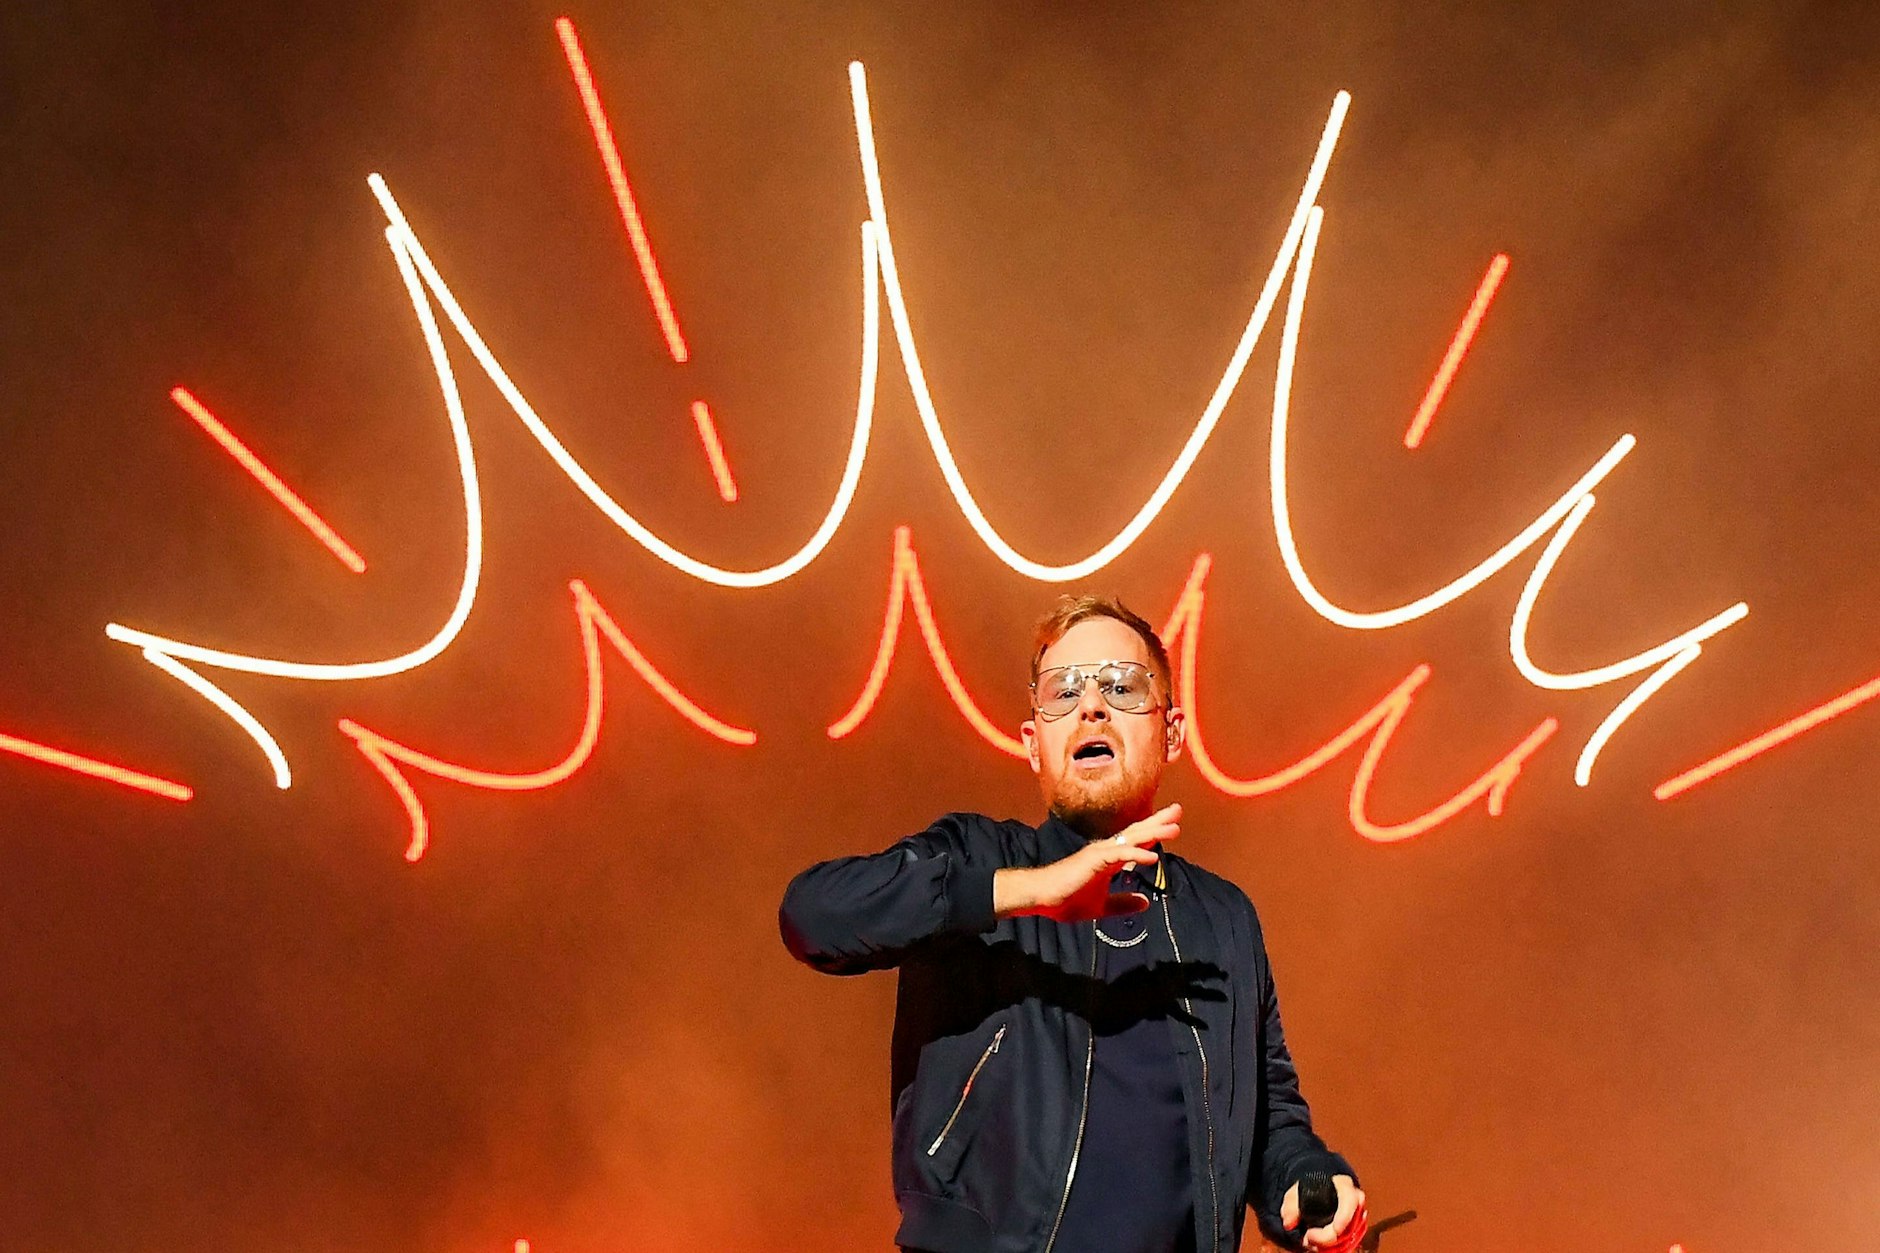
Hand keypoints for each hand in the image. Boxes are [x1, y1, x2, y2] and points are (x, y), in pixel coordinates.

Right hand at [994, 804, 1180, 921]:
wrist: (1042, 897)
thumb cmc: (1066, 899)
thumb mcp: (1101, 906)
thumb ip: (1123, 903)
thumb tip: (1146, 902)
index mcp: (1109, 859)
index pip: (1135, 841)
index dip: (1154, 832)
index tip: (1172, 824)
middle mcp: (1106, 851)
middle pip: (1137, 832)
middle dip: (1159, 822)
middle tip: (1178, 810)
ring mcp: (1100, 853)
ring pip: (1132, 838)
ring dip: (1154, 832)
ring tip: (1174, 827)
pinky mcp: (1094, 860)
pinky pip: (1120, 855)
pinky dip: (1136, 854)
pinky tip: (1152, 856)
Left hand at [1281, 1174, 1365, 1251]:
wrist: (1321, 1190)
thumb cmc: (1311, 1188)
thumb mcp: (1297, 1191)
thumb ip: (1290, 1206)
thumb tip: (1288, 1223)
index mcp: (1345, 1187)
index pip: (1349, 1203)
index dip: (1341, 1219)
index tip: (1325, 1231)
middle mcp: (1357, 1203)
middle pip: (1348, 1229)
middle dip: (1326, 1240)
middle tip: (1307, 1238)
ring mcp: (1359, 1218)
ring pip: (1349, 1241)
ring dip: (1329, 1248)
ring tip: (1310, 1243)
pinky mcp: (1356, 1231)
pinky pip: (1350, 1246)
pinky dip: (1334, 1251)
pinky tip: (1320, 1248)